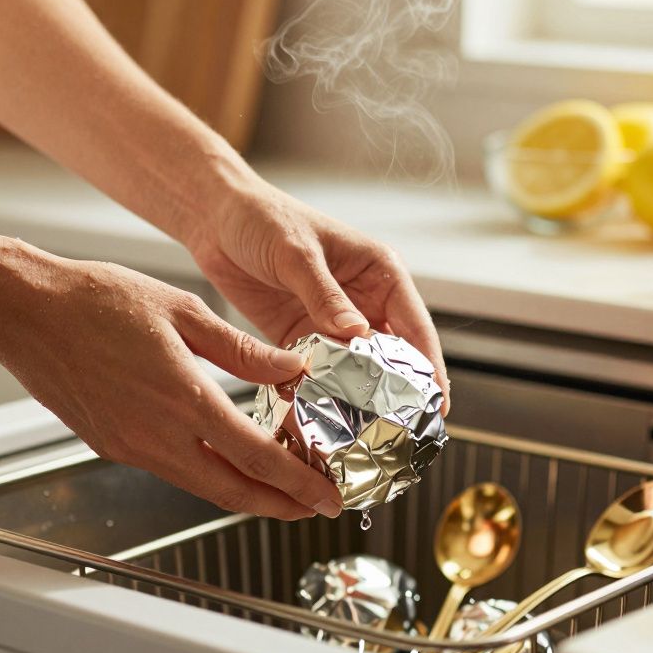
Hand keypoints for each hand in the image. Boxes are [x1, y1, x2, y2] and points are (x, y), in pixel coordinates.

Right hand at [0, 247, 343, 519]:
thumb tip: (291, 368)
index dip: (298, 483)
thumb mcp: (184, 311)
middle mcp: (158, 435)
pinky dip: (208, 474)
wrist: (25, 313)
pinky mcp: (112, 446)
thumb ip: (242, 349)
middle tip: (314, 507)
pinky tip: (224, 460)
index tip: (327, 494)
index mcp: (184, 399)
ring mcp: (132, 448)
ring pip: (202, 486)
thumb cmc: (96, 301)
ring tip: (279, 489)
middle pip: (233, 491)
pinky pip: (172, 470)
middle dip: (280, 506)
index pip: (256, 458)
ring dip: (245, 493)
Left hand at [185, 182, 449, 410]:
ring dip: (358, 399)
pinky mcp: (300, 337)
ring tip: (363, 434)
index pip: (415, 326)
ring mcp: (332, 322)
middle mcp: (362, 300)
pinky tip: (321, 419)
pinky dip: (321, 394)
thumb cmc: (263, 217)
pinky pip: (319, 372)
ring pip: (356, 370)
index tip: (437, 405)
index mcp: (378, 272)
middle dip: (397, 393)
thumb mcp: (297, 253)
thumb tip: (358, 333)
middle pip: (392, 356)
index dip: (429, 367)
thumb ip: (325, 294)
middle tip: (400, 433)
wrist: (215, 218)